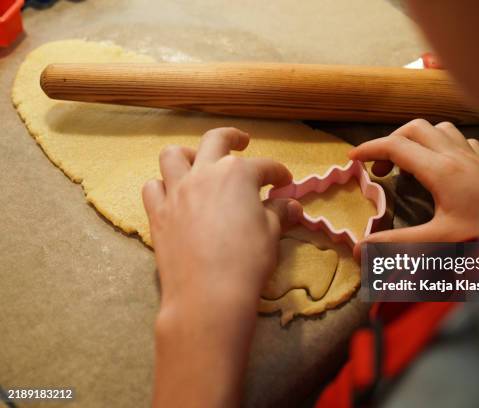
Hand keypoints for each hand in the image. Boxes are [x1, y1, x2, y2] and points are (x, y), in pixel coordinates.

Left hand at [142, 127, 301, 407]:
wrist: (208, 294)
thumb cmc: (248, 261)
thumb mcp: (272, 235)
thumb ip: (279, 214)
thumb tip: (291, 206)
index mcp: (238, 174)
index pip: (265, 167)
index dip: (279, 174)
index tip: (285, 184)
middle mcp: (204, 173)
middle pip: (216, 141)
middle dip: (233, 138)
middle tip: (242, 142)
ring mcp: (176, 191)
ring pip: (174, 156)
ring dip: (189, 154)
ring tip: (198, 162)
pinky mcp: (157, 214)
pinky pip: (152, 187)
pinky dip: (163, 186)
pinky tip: (173, 195)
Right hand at [349, 119, 478, 255]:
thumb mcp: (438, 244)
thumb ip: (397, 244)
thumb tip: (359, 249)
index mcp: (441, 171)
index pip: (396, 146)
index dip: (370, 148)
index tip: (352, 158)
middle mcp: (457, 156)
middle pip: (415, 128)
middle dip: (391, 140)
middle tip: (381, 167)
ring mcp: (475, 157)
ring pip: (439, 129)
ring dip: (418, 139)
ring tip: (408, 162)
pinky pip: (462, 140)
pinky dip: (444, 145)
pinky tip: (442, 163)